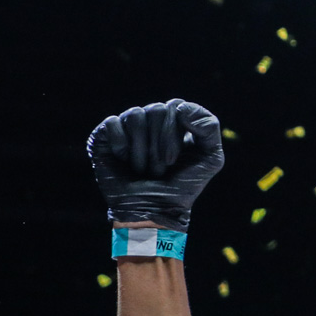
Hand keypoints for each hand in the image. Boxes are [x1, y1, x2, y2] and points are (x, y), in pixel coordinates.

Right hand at [87, 100, 224, 230]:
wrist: (152, 210)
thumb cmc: (182, 186)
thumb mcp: (210, 158)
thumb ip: (210, 127)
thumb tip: (182, 107)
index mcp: (176, 120)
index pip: (177, 105)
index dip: (174, 133)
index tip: (172, 161)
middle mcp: (152, 119)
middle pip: (156, 110)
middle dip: (159, 146)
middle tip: (158, 170)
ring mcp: (128, 126)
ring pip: (135, 115)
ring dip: (141, 150)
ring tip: (142, 170)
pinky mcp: (104, 136)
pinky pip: (112, 123)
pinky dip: (121, 145)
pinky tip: (124, 160)